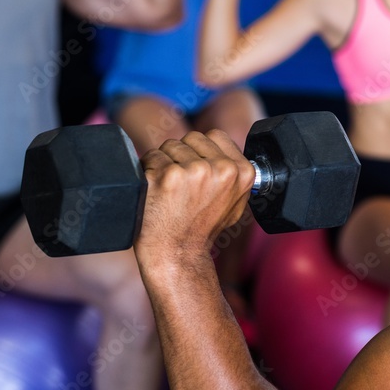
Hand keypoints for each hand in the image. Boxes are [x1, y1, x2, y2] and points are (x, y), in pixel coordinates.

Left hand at [137, 130, 254, 263]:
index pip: (215, 135)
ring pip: (169, 145)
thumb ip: (235, 175)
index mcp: (241, 172)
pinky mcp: (166, 176)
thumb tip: (228, 154)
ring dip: (164, 162)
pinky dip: (147, 170)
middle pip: (191, 138)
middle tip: (180, 183)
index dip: (201, 150)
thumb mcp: (235, 203)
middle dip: (182, 154)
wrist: (177, 254)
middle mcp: (220, 169)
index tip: (196, 168)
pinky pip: (151, 156)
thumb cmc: (202, 229)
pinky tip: (155, 191)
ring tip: (168, 189)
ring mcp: (192, 171)